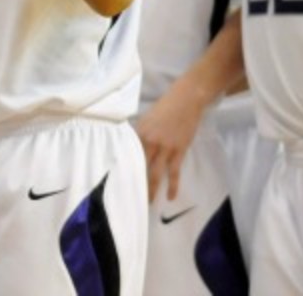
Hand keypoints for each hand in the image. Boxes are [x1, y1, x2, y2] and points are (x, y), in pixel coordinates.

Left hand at [135, 79, 207, 201]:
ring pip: (155, 173)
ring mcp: (165, 147)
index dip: (123, 168)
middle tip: (129, 197)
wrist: (186, 99)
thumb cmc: (164, 107)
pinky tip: (170, 197)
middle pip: (139, 166)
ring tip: (147, 203)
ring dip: (151, 189)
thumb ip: (139, 133)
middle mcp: (149, 141)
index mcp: (139, 132)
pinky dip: (172, 186)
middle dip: (134, 182)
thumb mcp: (146, 118)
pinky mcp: (179, 150)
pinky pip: (174, 172)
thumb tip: (129, 145)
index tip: (116, 181)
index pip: (128, 154)